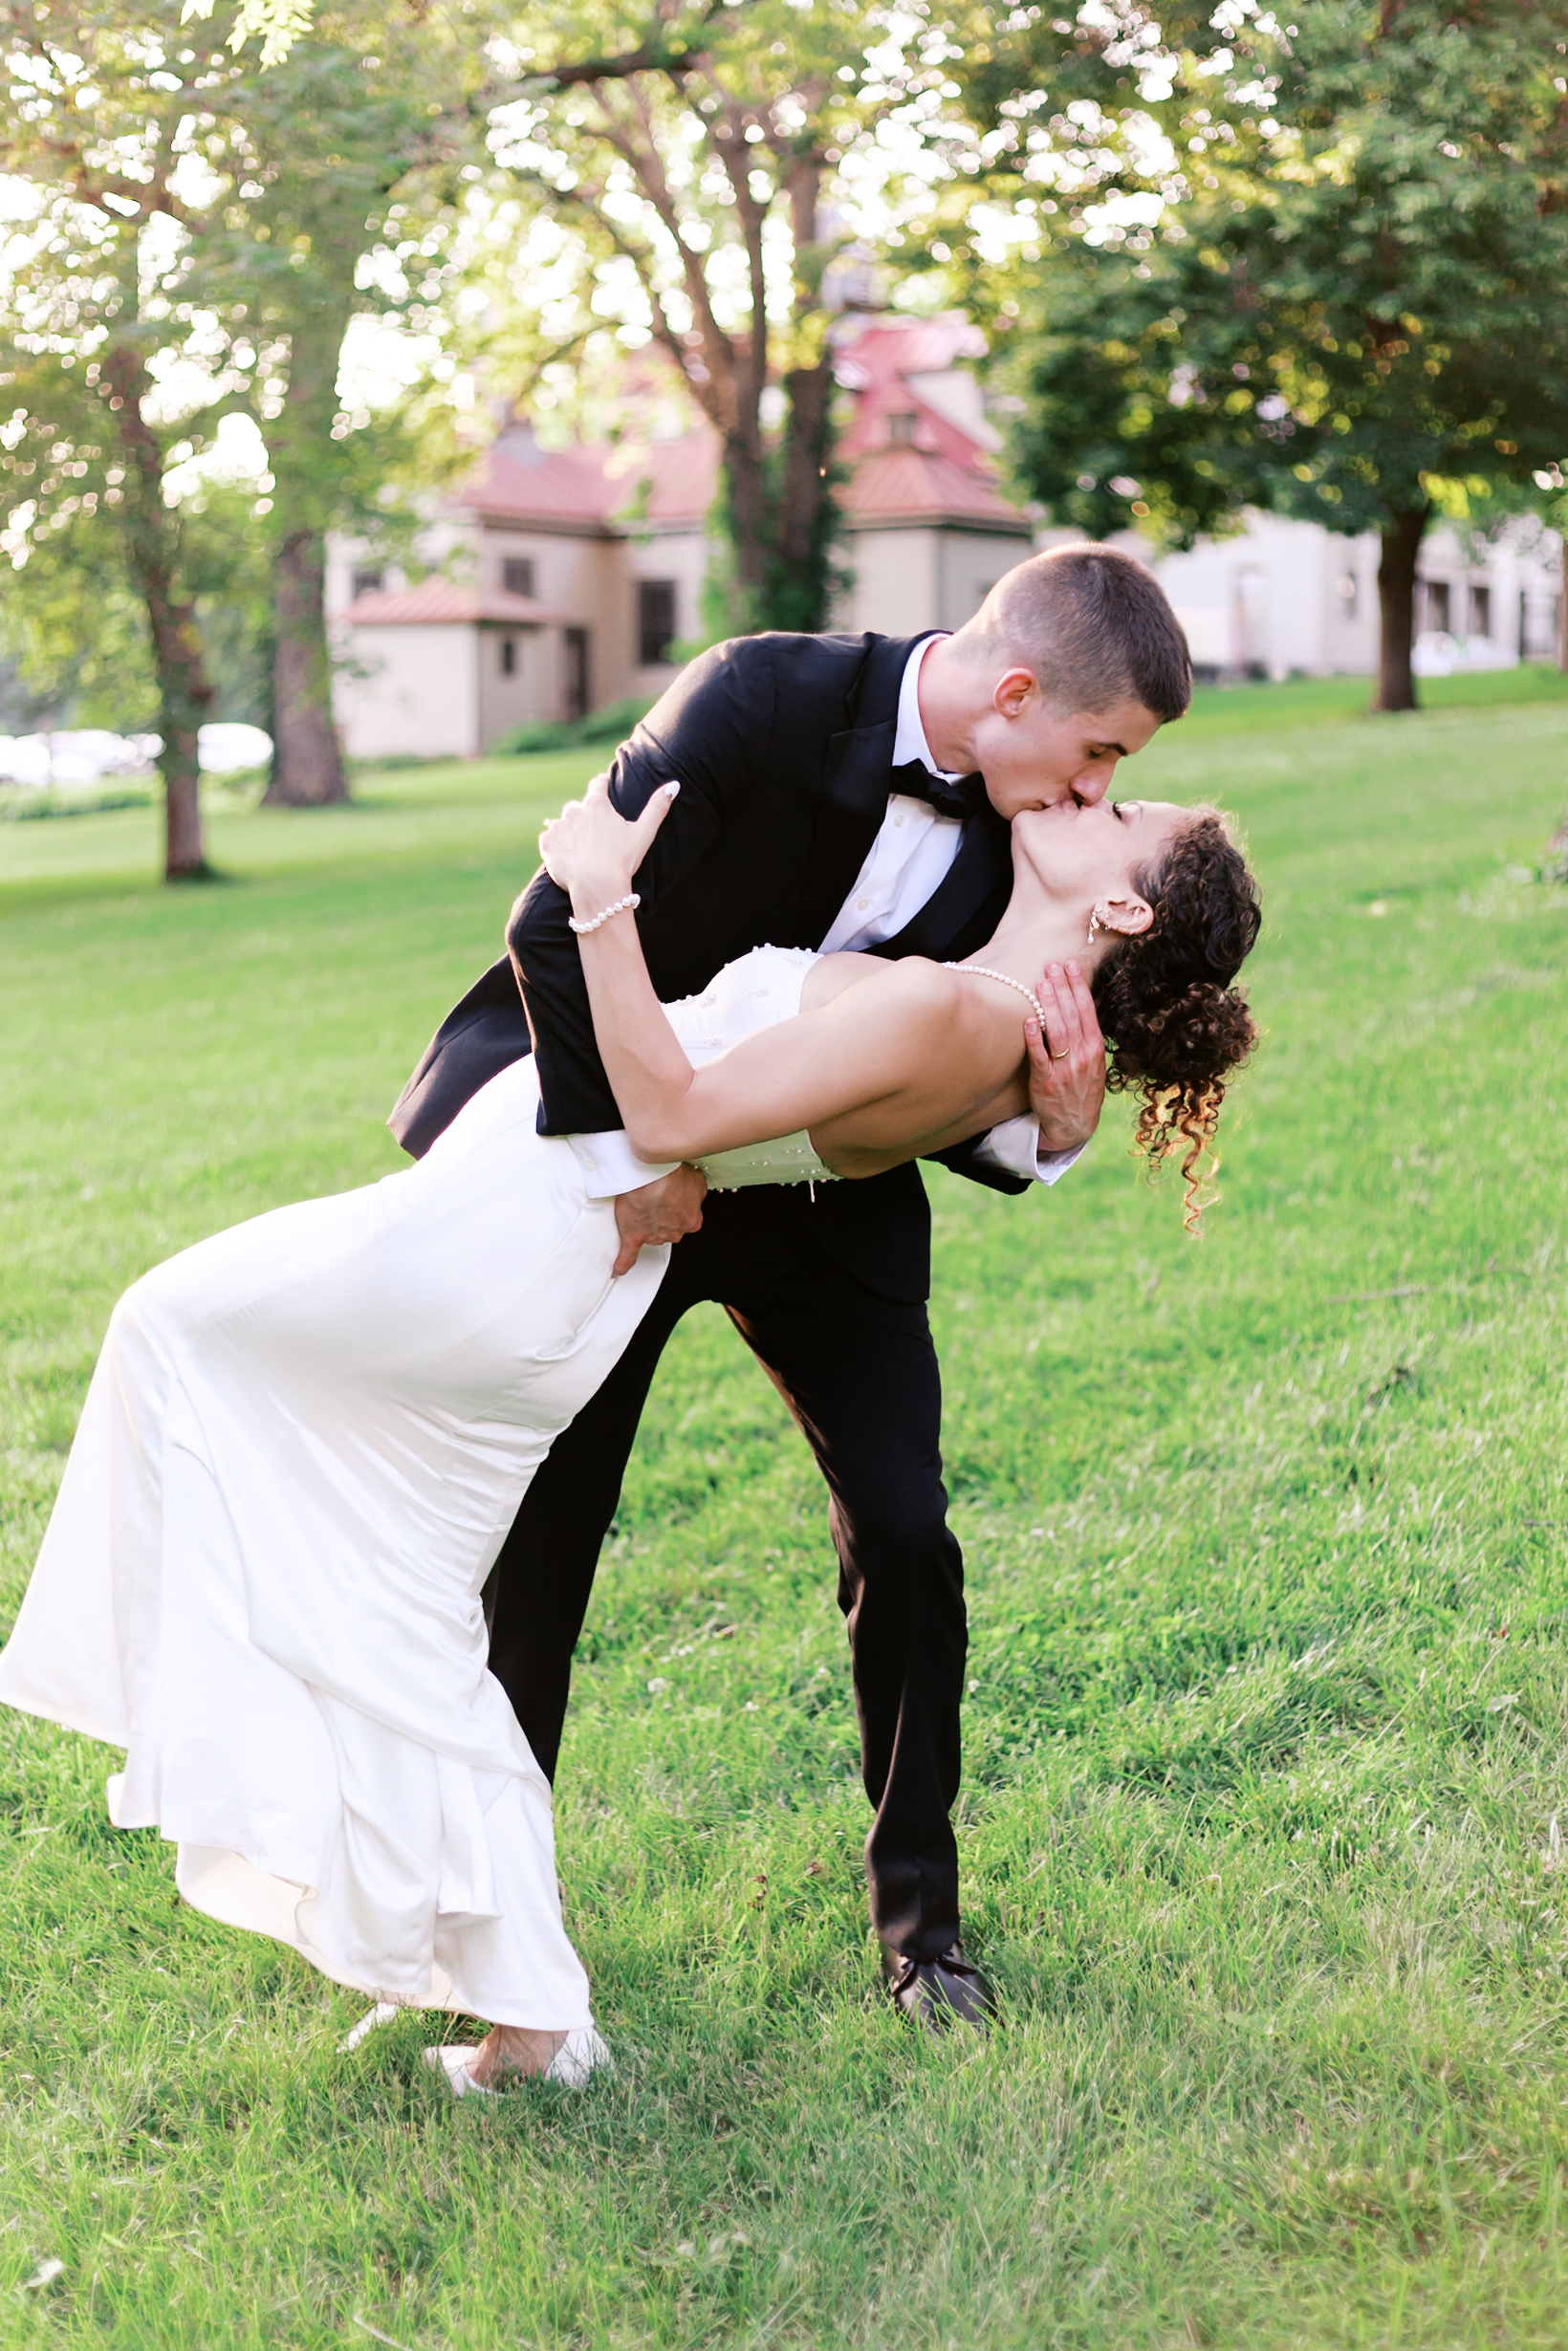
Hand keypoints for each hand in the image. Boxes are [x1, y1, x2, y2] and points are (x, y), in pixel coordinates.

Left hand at [539, 771, 678, 909]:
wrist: (597, 887)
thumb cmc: (622, 860)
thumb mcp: (644, 833)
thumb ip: (658, 807)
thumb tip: (674, 785)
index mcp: (597, 805)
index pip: (598, 784)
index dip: (602, 785)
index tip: (603, 787)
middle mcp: (575, 810)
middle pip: (578, 807)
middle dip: (584, 817)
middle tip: (593, 836)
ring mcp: (559, 826)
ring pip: (563, 824)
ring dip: (569, 833)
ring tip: (581, 851)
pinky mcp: (547, 843)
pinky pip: (550, 840)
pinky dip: (557, 847)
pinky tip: (569, 858)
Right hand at [610, 1164, 706, 1275]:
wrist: (651, 1175)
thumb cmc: (674, 1176)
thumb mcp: (698, 1181)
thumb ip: (697, 1193)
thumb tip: (692, 1197)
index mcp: (692, 1222)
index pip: (688, 1220)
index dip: (678, 1207)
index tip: (672, 1199)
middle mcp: (675, 1232)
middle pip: (668, 1228)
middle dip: (661, 1214)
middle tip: (654, 1195)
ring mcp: (655, 1236)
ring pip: (650, 1234)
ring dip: (644, 1221)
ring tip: (640, 1200)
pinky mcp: (635, 1236)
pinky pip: (628, 1254)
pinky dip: (623, 1263)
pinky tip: (617, 1269)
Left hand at [1025, 960, 1105, 1151]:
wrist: (1074, 1126)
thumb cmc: (1081, 1089)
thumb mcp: (1093, 1063)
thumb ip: (1086, 1036)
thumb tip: (1077, 1005)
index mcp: (1096, 1049)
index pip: (1087, 1011)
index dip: (1079, 987)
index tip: (1071, 966)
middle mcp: (1083, 1057)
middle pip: (1072, 1016)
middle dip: (1062, 988)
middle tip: (1052, 966)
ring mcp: (1065, 1069)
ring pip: (1058, 1031)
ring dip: (1050, 1006)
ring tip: (1042, 984)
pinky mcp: (1046, 1082)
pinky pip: (1040, 1056)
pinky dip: (1035, 1038)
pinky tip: (1029, 1020)